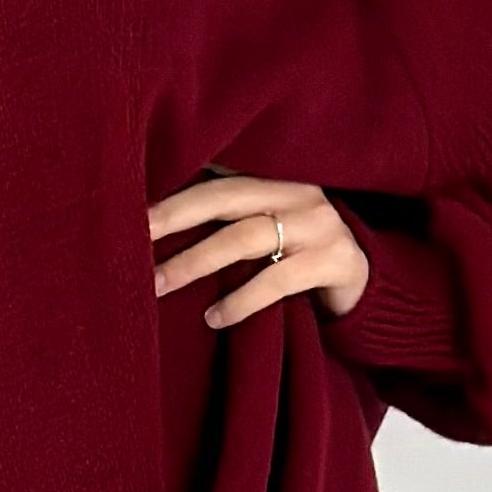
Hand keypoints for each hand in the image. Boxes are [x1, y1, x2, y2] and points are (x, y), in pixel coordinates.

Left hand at [148, 168, 370, 326]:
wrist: (366, 285)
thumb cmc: (296, 258)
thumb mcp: (265, 230)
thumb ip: (225, 221)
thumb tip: (151, 232)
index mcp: (274, 177)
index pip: (215, 174)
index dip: (171, 187)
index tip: (125, 202)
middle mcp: (296, 192)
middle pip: (223, 196)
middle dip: (173, 215)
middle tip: (132, 237)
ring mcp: (318, 225)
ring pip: (245, 237)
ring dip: (196, 262)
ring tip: (157, 285)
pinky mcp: (334, 261)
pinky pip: (279, 280)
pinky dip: (242, 299)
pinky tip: (213, 318)